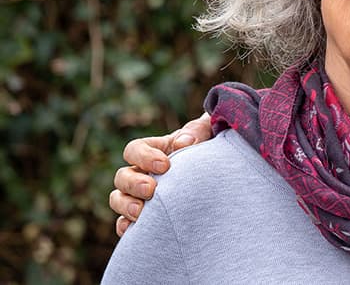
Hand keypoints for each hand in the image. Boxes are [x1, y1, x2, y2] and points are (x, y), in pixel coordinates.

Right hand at [108, 114, 212, 235]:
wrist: (219, 173)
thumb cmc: (210, 147)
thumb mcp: (206, 133)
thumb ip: (197, 132)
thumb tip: (184, 142)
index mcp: (153, 150)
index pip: (134, 150)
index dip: (143, 157)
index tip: (164, 165)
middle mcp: (141, 173)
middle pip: (122, 177)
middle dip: (134, 184)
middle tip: (151, 189)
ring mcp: (140, 196)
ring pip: (118, 199)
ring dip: (126, 205)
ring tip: (141, 212)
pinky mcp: (144, 217)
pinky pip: (125, 223)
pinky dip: (125, 227)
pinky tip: (134, 230)